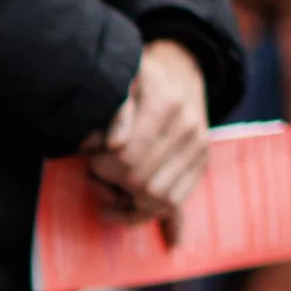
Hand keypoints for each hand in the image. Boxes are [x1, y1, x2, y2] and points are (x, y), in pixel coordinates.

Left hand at [82, 38, 210, 230]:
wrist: (180, 71)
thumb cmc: (139, 76)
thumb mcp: (121, 79)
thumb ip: (113, 108)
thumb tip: (111, 143)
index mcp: (164, 102)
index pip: (126, 156)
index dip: (101, 164)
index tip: (89, 157)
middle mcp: (187, 127)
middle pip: (141, 181)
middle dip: (111, 184)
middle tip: (93, 176)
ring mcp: (198, 148)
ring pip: (159, 198)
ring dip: (126, 205)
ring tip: (106, 193)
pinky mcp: (201, 163)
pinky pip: (176, 203)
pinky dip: (151, 217)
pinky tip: (132, 219)